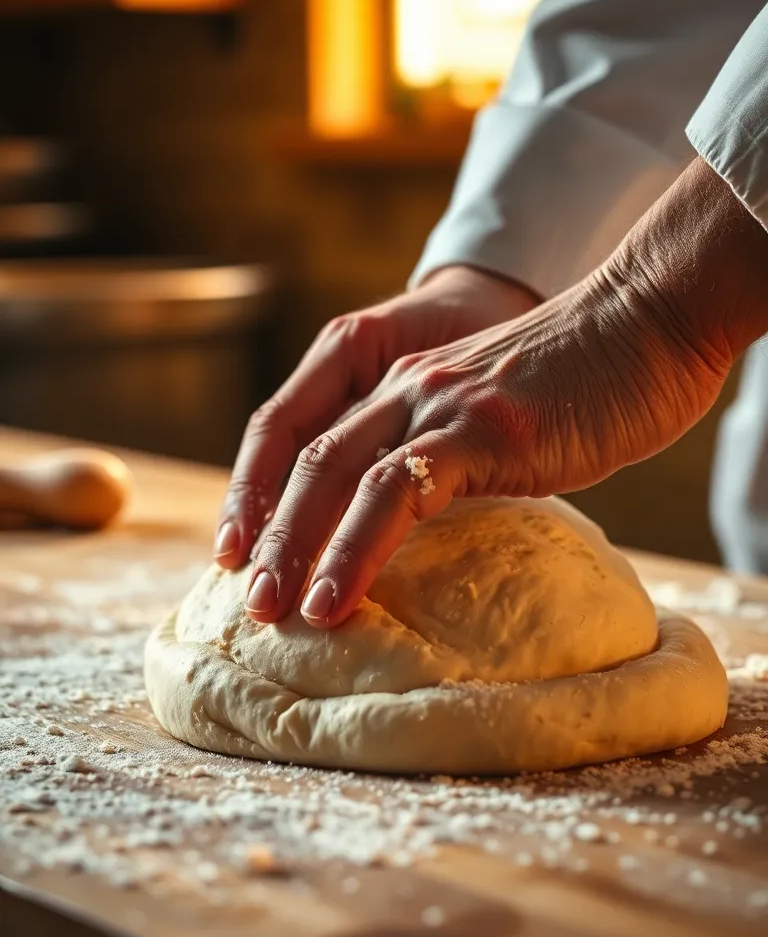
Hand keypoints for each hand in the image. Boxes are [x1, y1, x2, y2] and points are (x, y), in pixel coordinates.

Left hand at [245, 158, 767, 627]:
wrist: (654, 322)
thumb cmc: (596, 383)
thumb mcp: (508, 421)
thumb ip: (466, 459)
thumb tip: (448, 526)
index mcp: (407, 384)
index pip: (306, 434)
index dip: (263, 493)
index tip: (246, 555)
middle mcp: (406, 385)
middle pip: (304, 459)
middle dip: (265, 533)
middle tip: (247, 604)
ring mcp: (440, 402)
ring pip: (333, 474)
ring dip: (294, 549)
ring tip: (272, 614)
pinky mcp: (479, 428)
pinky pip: (396, 492)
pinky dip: (356, 549)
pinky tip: (337, 598)